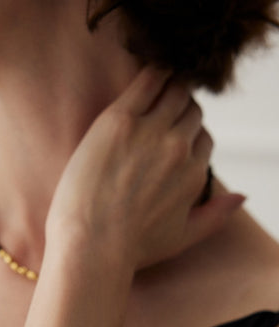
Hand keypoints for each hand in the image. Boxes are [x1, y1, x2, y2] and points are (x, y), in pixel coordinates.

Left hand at [46, 67, 243, 271]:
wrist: (91, 246)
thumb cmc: (130, 249)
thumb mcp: (182, 238)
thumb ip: (215, 216)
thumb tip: (241, 197)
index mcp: (193, 175)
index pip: (203, 139)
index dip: (188, 135)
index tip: (170, 136)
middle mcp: (178, 149)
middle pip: (191, 112)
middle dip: (180, 110)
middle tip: (159, 111)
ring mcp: (150, 132)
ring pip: (175, 92)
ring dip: (170, 87)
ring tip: (155, 89)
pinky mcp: (120, 121)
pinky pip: (147, 81)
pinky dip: (153, 72)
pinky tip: (149, 73)